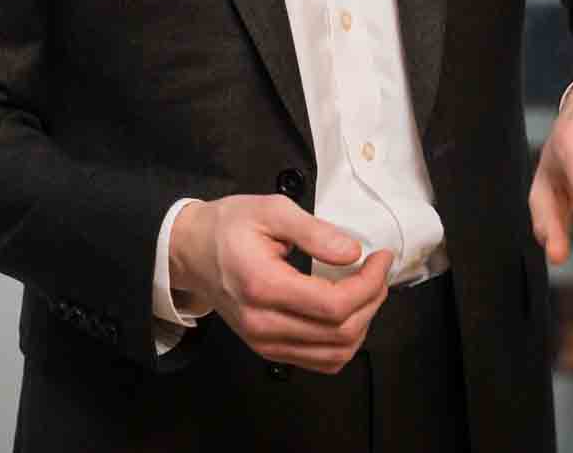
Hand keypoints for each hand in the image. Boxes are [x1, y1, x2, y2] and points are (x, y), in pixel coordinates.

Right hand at [168, 195, 392, 373]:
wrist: (191, 251)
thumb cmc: (228, 226)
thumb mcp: (270, 210)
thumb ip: (314, 231)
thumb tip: (352, 252)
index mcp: (263, 286)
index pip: (334, 304)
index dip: (369, 284)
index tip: (381, 258)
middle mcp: (263, 323)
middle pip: (340, 332)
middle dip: (372, 301)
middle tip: (377, 272)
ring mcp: (264, 342)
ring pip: (336, 353)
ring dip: (363, 324)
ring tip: (366, 291)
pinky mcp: (267, 350)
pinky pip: (321, 361)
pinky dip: (344, 342)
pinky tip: (347, 314)